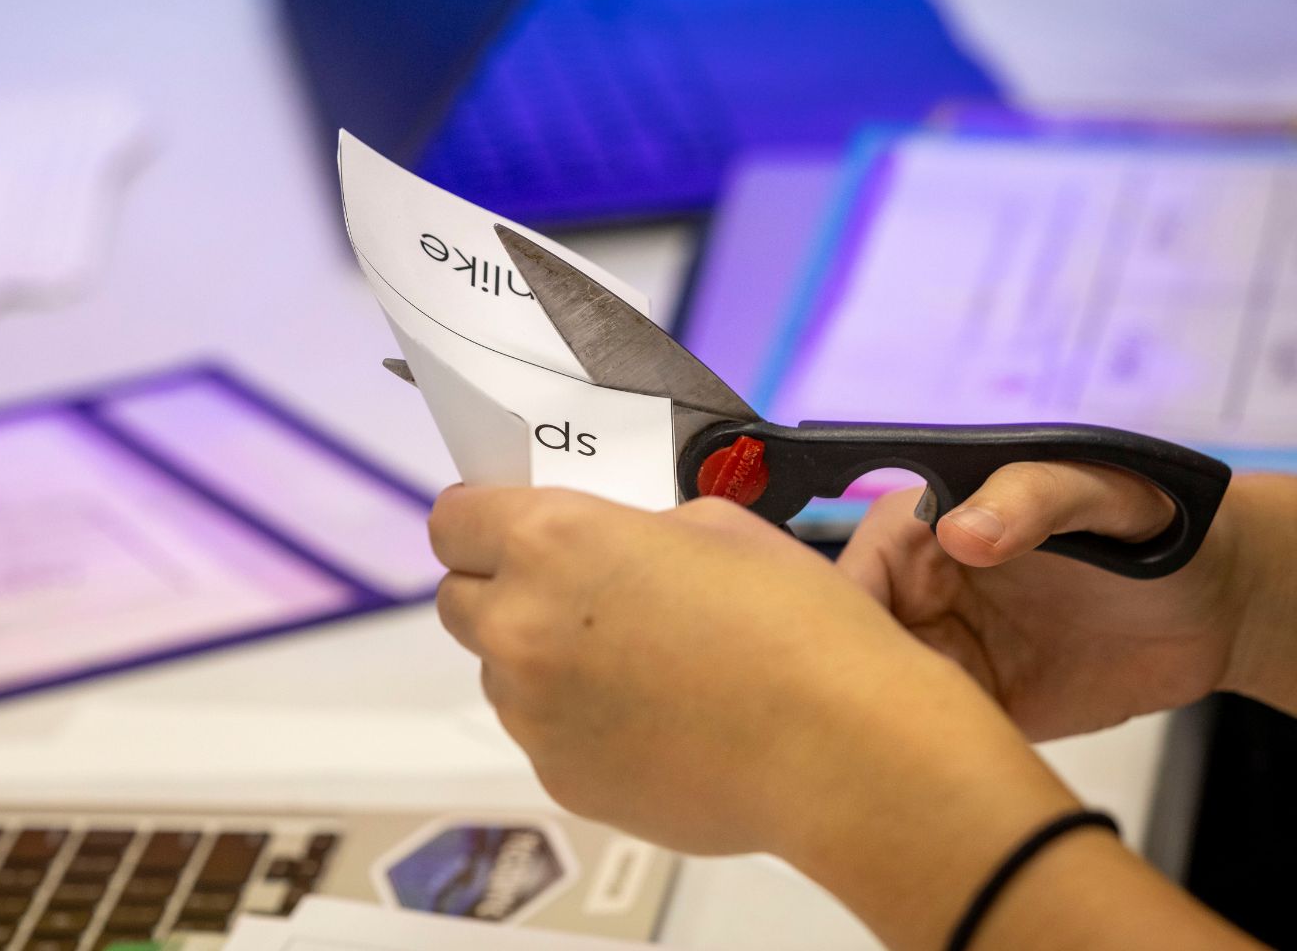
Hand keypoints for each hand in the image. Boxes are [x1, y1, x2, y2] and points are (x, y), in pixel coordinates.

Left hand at [429, 487, 1072, 865]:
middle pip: (458, 601)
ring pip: (502, 673)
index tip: (502, 525)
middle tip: (572, 595)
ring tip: (638, 666)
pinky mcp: (561, 778)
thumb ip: (630, 530)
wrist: (843, 752)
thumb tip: (605, 550)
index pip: (452, 519)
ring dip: (542, 661)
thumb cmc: (796, 626)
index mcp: (554, 542)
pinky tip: (657, 719)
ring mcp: (534, 713)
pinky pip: (547, 735)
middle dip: (502, 590)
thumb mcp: (715, 525)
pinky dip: (581, 723)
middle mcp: (521, 626)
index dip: (478, 519)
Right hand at [838, 463, 1247, 740]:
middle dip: (852, 695)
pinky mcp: (980, 704)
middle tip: (892, 731)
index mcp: (918, 529)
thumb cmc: (1160, 523)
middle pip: (850, 651)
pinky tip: (956, 773)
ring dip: (891, 733)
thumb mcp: (1100, 491)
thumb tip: (958, 531)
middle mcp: (916, 591)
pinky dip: (935, 757)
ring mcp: (945, 650)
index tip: (860, 675)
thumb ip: (1031, 497)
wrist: (1222, 601)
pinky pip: (934, 736)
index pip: (846, 580)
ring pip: (884, 700)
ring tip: (922, 759)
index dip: (837, 628)